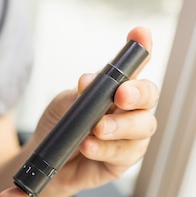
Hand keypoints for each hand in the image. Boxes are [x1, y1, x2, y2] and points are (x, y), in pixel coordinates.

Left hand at [31, 26, 159, 192]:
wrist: (45, 161)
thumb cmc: (59, 127)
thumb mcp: (63, 105)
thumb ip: (79, 94)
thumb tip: (88, 81)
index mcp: (117, 89)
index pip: (134, 66)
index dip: (141, 48)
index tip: (140, 34)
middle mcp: (130, 111)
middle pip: (149, 97)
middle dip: (137, 94)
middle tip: (120, 94)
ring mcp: (131, 137)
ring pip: (142, 128)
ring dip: (119, 126)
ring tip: (96, 128)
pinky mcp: (122, 162)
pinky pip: (123, 154)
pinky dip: (105, 149)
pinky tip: (88, 146)